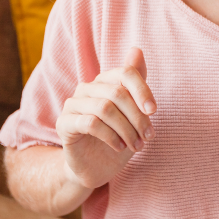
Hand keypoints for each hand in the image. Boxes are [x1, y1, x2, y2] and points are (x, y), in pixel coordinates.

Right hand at [56, 47, 155, 190]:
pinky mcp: (64, 123)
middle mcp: (87, 88)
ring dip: (126, 129)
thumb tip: (137, 49)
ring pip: (105, 108)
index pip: (125, 73)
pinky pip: (90, 123)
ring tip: (136, 146)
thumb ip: (135, 82)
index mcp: (104, 81)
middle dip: (137, 116)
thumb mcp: (133, 113)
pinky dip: (110, 136)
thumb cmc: (117, 138)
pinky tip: (119, 147)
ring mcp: (72, 105)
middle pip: (117, 92)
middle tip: (148, 137)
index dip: (142, 89)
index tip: (154, 111)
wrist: (95, 168)